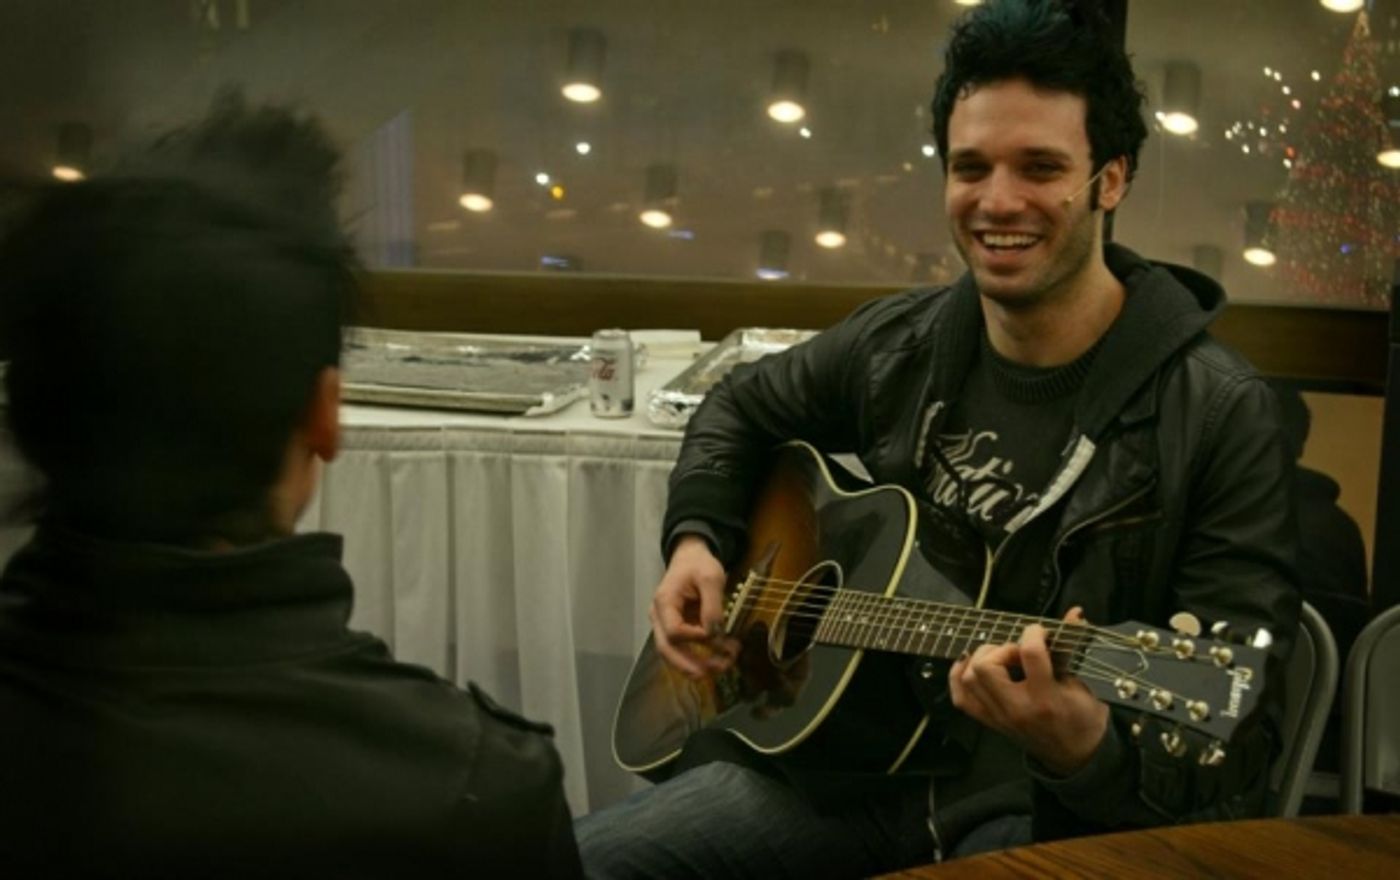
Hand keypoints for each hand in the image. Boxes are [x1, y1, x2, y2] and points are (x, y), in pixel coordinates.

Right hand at [649, 535, 737, 678]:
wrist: (690, 557)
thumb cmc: (699, 564)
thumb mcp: (711, 578)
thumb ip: (712, 605)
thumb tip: (714, 633)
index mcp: (664, 602)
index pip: (674, 631)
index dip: (695, 638)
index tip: (717, 634)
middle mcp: (659, 617)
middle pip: (666, 649)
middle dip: (688, 664)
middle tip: (710, 674)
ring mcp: (664, 625)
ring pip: (672, 654)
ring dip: (694, 665)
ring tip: (721, 668)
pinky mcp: (675, 629)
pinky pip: (681, 649)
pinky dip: (698, 657)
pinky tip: (718, 659)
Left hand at [948, 607, 1108, 776]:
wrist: (1075, 756)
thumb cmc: (1083, 717)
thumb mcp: (1083, 683)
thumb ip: (1072, 647)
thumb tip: (1074, 613)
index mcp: (1046, 699)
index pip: (1029, 654)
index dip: (1033, 633)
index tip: (1040, 631)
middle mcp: (1017, 709)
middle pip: (986, 667)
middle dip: (1000, 648)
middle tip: (1018, 650)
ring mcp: (999, 717)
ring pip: (969, 679)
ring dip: (981, 659)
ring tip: (1002, 657)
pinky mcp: (990, 722)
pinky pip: (960, 698)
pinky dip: (959, 676)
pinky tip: (971, 664)